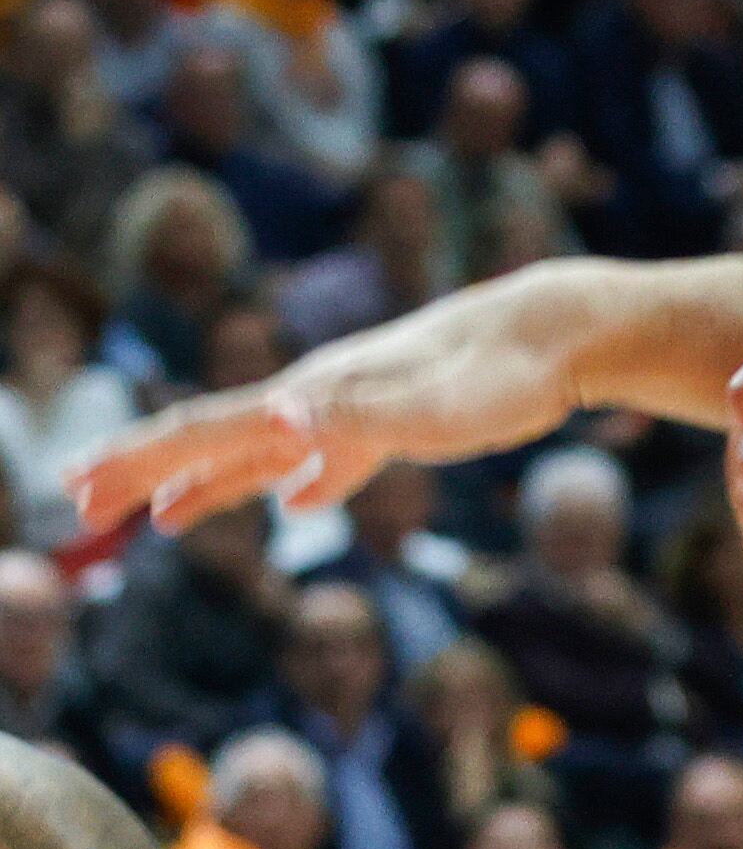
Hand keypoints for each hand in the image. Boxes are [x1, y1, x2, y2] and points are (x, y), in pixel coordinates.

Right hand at [68, 279, 584, 529]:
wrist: (559, 332)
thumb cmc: (498, 373)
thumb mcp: (425, 407)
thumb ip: (350, 417)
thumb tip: (276, 424)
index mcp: (315, 396)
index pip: (207, 429)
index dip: (139, 459)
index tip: (78, 486)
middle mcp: (323, 397)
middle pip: (217, 441)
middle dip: (146, 474)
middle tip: (80, 506)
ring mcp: (360, 409)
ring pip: (266, 454)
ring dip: (209, 486)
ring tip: (160, 517)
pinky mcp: (405, 422)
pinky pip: (331, 461)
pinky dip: (301, 483)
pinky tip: (297, 501)